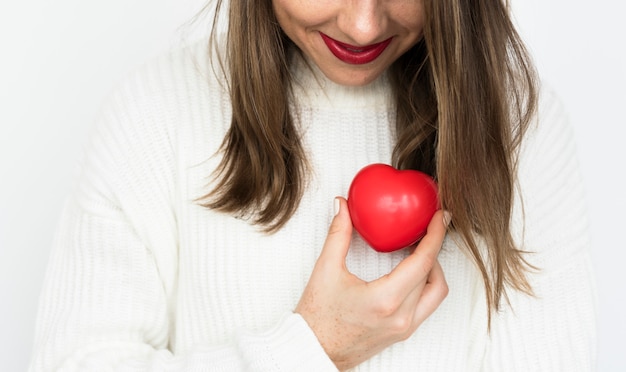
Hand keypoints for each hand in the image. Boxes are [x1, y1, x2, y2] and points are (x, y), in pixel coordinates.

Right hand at [295, 197, 447, 370]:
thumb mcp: (326, 270)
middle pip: (434, 274)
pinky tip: (410, 269)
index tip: (441, 217)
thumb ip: (338, 233)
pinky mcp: (403, 333)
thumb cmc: (317, 318)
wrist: (313, 350)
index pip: (423, 261)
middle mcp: (401, 317)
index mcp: (385, 300)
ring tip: (419, 249)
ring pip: (436, 293)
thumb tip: (343, 206)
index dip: (435, 235)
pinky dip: (425, 284)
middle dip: (435, 247)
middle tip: (429, 228)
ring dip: (433, 268)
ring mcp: (405, 327)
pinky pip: (426, 305)